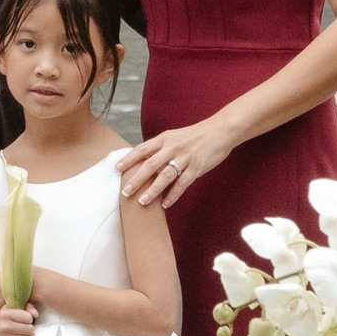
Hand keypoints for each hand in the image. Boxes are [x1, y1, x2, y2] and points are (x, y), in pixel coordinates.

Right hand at [0, 301, 36, 335]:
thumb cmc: (0, 320)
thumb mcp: (9, 309)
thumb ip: (25, 307)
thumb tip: (36, 314)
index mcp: (5, 315)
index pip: (28, 317)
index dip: (28, 319)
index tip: (23, 320)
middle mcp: (4, 327)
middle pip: (30, 329)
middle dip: (29, 329)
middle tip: (23, 329)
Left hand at [117, 120, 238, 209]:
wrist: (220, 131)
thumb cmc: (196, 136)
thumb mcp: (175, 137)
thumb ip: (161, 148)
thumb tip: (144, 161)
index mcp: (165, 139)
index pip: (142, 149)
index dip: (129, 159)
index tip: (116, 169)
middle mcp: (172, 147)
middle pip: (150, 164)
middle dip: (136, 179)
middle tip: (125, 192)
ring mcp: (185, 158)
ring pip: (165, 176)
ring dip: (153, 190)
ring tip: (142, 202)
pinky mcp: (197, 167)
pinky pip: (182, 184)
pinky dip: (173, 195)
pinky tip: (165, 205)